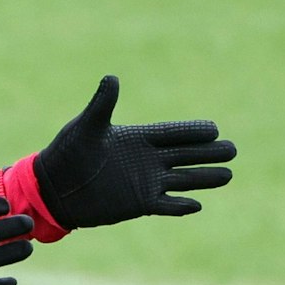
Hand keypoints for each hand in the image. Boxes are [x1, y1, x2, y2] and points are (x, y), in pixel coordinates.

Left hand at [33, 75, 235, 228]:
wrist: (52, 189)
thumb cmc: (66, 154)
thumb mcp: (85, 128)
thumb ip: (102, 105)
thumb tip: (111, 78)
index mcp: (138, 138)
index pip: (173, 133)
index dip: (193, 131)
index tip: (214, 129)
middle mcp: (147, 160)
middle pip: (186, 154)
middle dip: (209, 153)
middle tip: (232, 150)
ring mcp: (145, 182)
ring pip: (183, 179)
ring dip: (204, 179)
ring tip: (228, 175)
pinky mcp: (137, 204)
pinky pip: (165, 205)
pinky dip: (180, 206)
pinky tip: (197, 205)